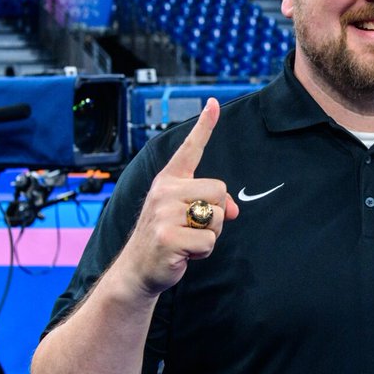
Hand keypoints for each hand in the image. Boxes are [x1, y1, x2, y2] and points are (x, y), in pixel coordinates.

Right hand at [115, 98, 239, 297]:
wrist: (139, 269)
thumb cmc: (168, 238)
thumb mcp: (188, 215)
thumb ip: (211, 204)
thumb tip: (234, 208)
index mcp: (169, 180)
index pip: (190, 149)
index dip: (204, 126)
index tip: (213, 103)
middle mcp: (165, 191)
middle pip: (220, 190)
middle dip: (216, 213)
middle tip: (193, 227)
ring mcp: (164, 213)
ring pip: (217, 217)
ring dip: (210, 235)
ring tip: (186, 239)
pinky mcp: (168, 236)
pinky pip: (209, 240)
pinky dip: (203, 252)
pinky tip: (184, 253)